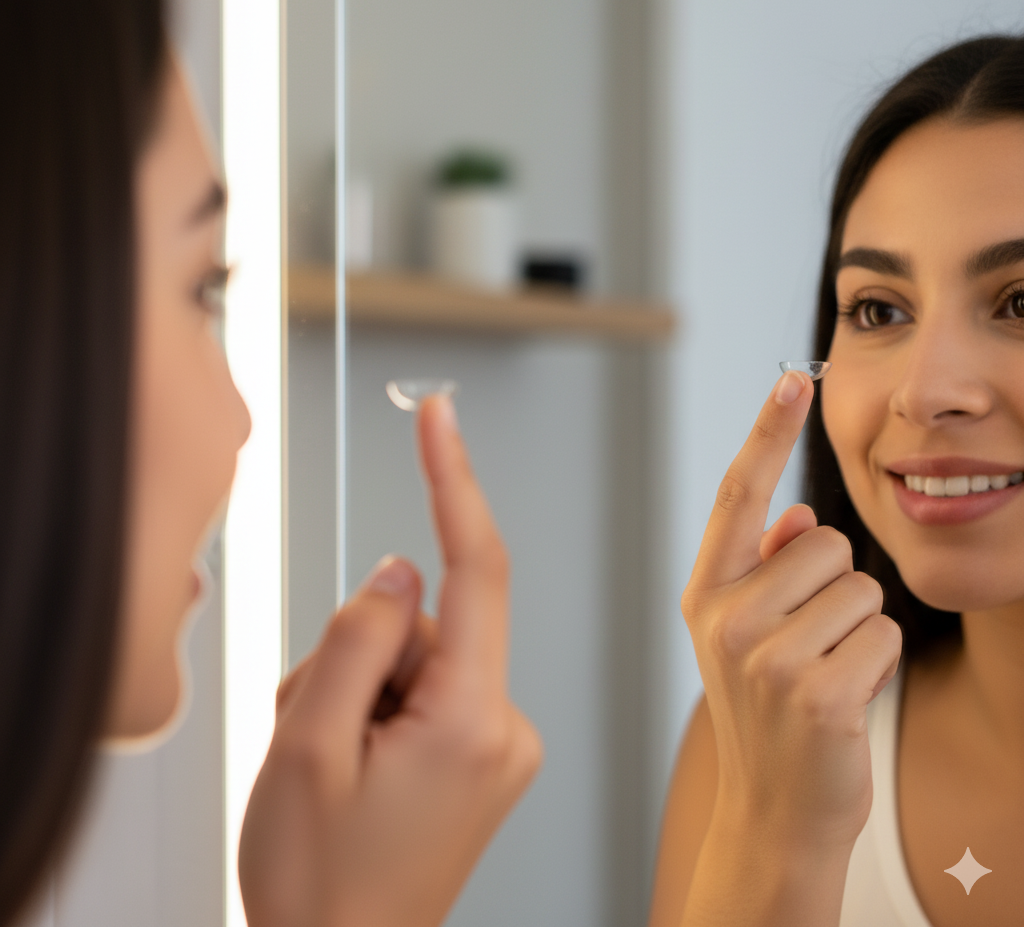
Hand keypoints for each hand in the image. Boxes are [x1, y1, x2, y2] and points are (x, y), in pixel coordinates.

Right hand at [238, 395, 542, 926]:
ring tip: (332, 761)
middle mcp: (502, 726)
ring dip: (360, 687)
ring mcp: (497, 742)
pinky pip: (428, 686)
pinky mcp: (483, 750)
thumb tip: (397, 568)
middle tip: (316, 726)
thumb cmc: (321, 888)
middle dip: (358, 651)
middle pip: (425, 621)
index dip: (454, 481)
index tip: (441, 419)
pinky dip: (380, 706)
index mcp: (469, 721)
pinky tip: (356, 763)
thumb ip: (356, 638)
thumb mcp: (307, 746)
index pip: (476, 568)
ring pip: (417, 655)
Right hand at [681, 371, 901, 853]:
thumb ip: (764, 566)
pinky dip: (878, 663)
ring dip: (859, 628)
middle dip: (836, 587)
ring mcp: (765, 658)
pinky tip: (845, 700)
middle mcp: (724, 617)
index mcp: (706, 593)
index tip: (791, 381)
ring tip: (824, 672)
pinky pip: (882, 635)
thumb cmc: (767, 709)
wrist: (773, 809)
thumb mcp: (747, 633)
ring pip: (861, 589)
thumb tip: (800, 514)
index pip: (739, 496)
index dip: (767, 433)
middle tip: (809, 642)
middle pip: (826, 544)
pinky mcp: (815, 692)